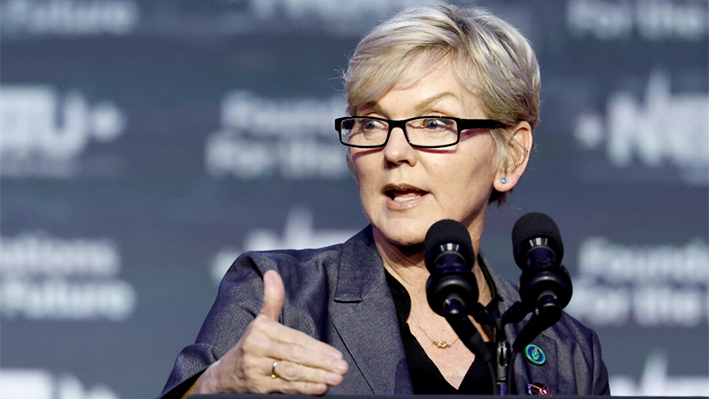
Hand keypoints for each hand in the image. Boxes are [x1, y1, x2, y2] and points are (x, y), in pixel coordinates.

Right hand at [196, 270, 348, 394]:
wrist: (224, 375)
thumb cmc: (251, 345)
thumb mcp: (260, 320)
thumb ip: (272, 299)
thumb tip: (273, 273)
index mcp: (261, 330)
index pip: (295, 339)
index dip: (317, 348)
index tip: (336, 355)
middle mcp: (257, 349)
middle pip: (294, 356)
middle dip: (321, 363)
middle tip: (342, 368)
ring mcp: (256, 369)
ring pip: (290, 373)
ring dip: (315, 377)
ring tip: (336, 379)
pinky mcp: (256, 388)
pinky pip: (284, 388)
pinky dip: (303, 389)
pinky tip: (319, 388)